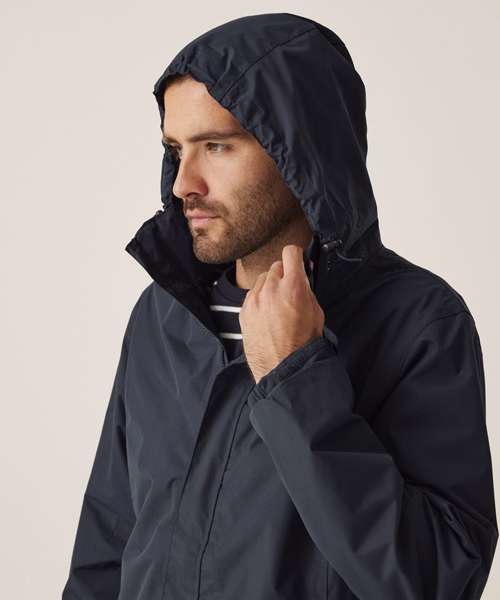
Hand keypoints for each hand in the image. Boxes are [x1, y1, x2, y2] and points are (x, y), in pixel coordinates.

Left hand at [239, 244, 324, 383]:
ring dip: (271, 286)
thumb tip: (303, 274)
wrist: (283, 367)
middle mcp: (272, 288)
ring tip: (278, 305)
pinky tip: (267, 314)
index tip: (297, 261)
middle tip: (290, 289)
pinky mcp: (244, 309)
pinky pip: (253, 294)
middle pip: (277, 266)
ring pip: (263, 279)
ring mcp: (255, 299)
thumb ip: (307, 289)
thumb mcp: (316, 312)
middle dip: (284, 274)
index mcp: (294, 286)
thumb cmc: (302, 343)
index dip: (296, 255)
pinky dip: (260, 299)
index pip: (291, 252)